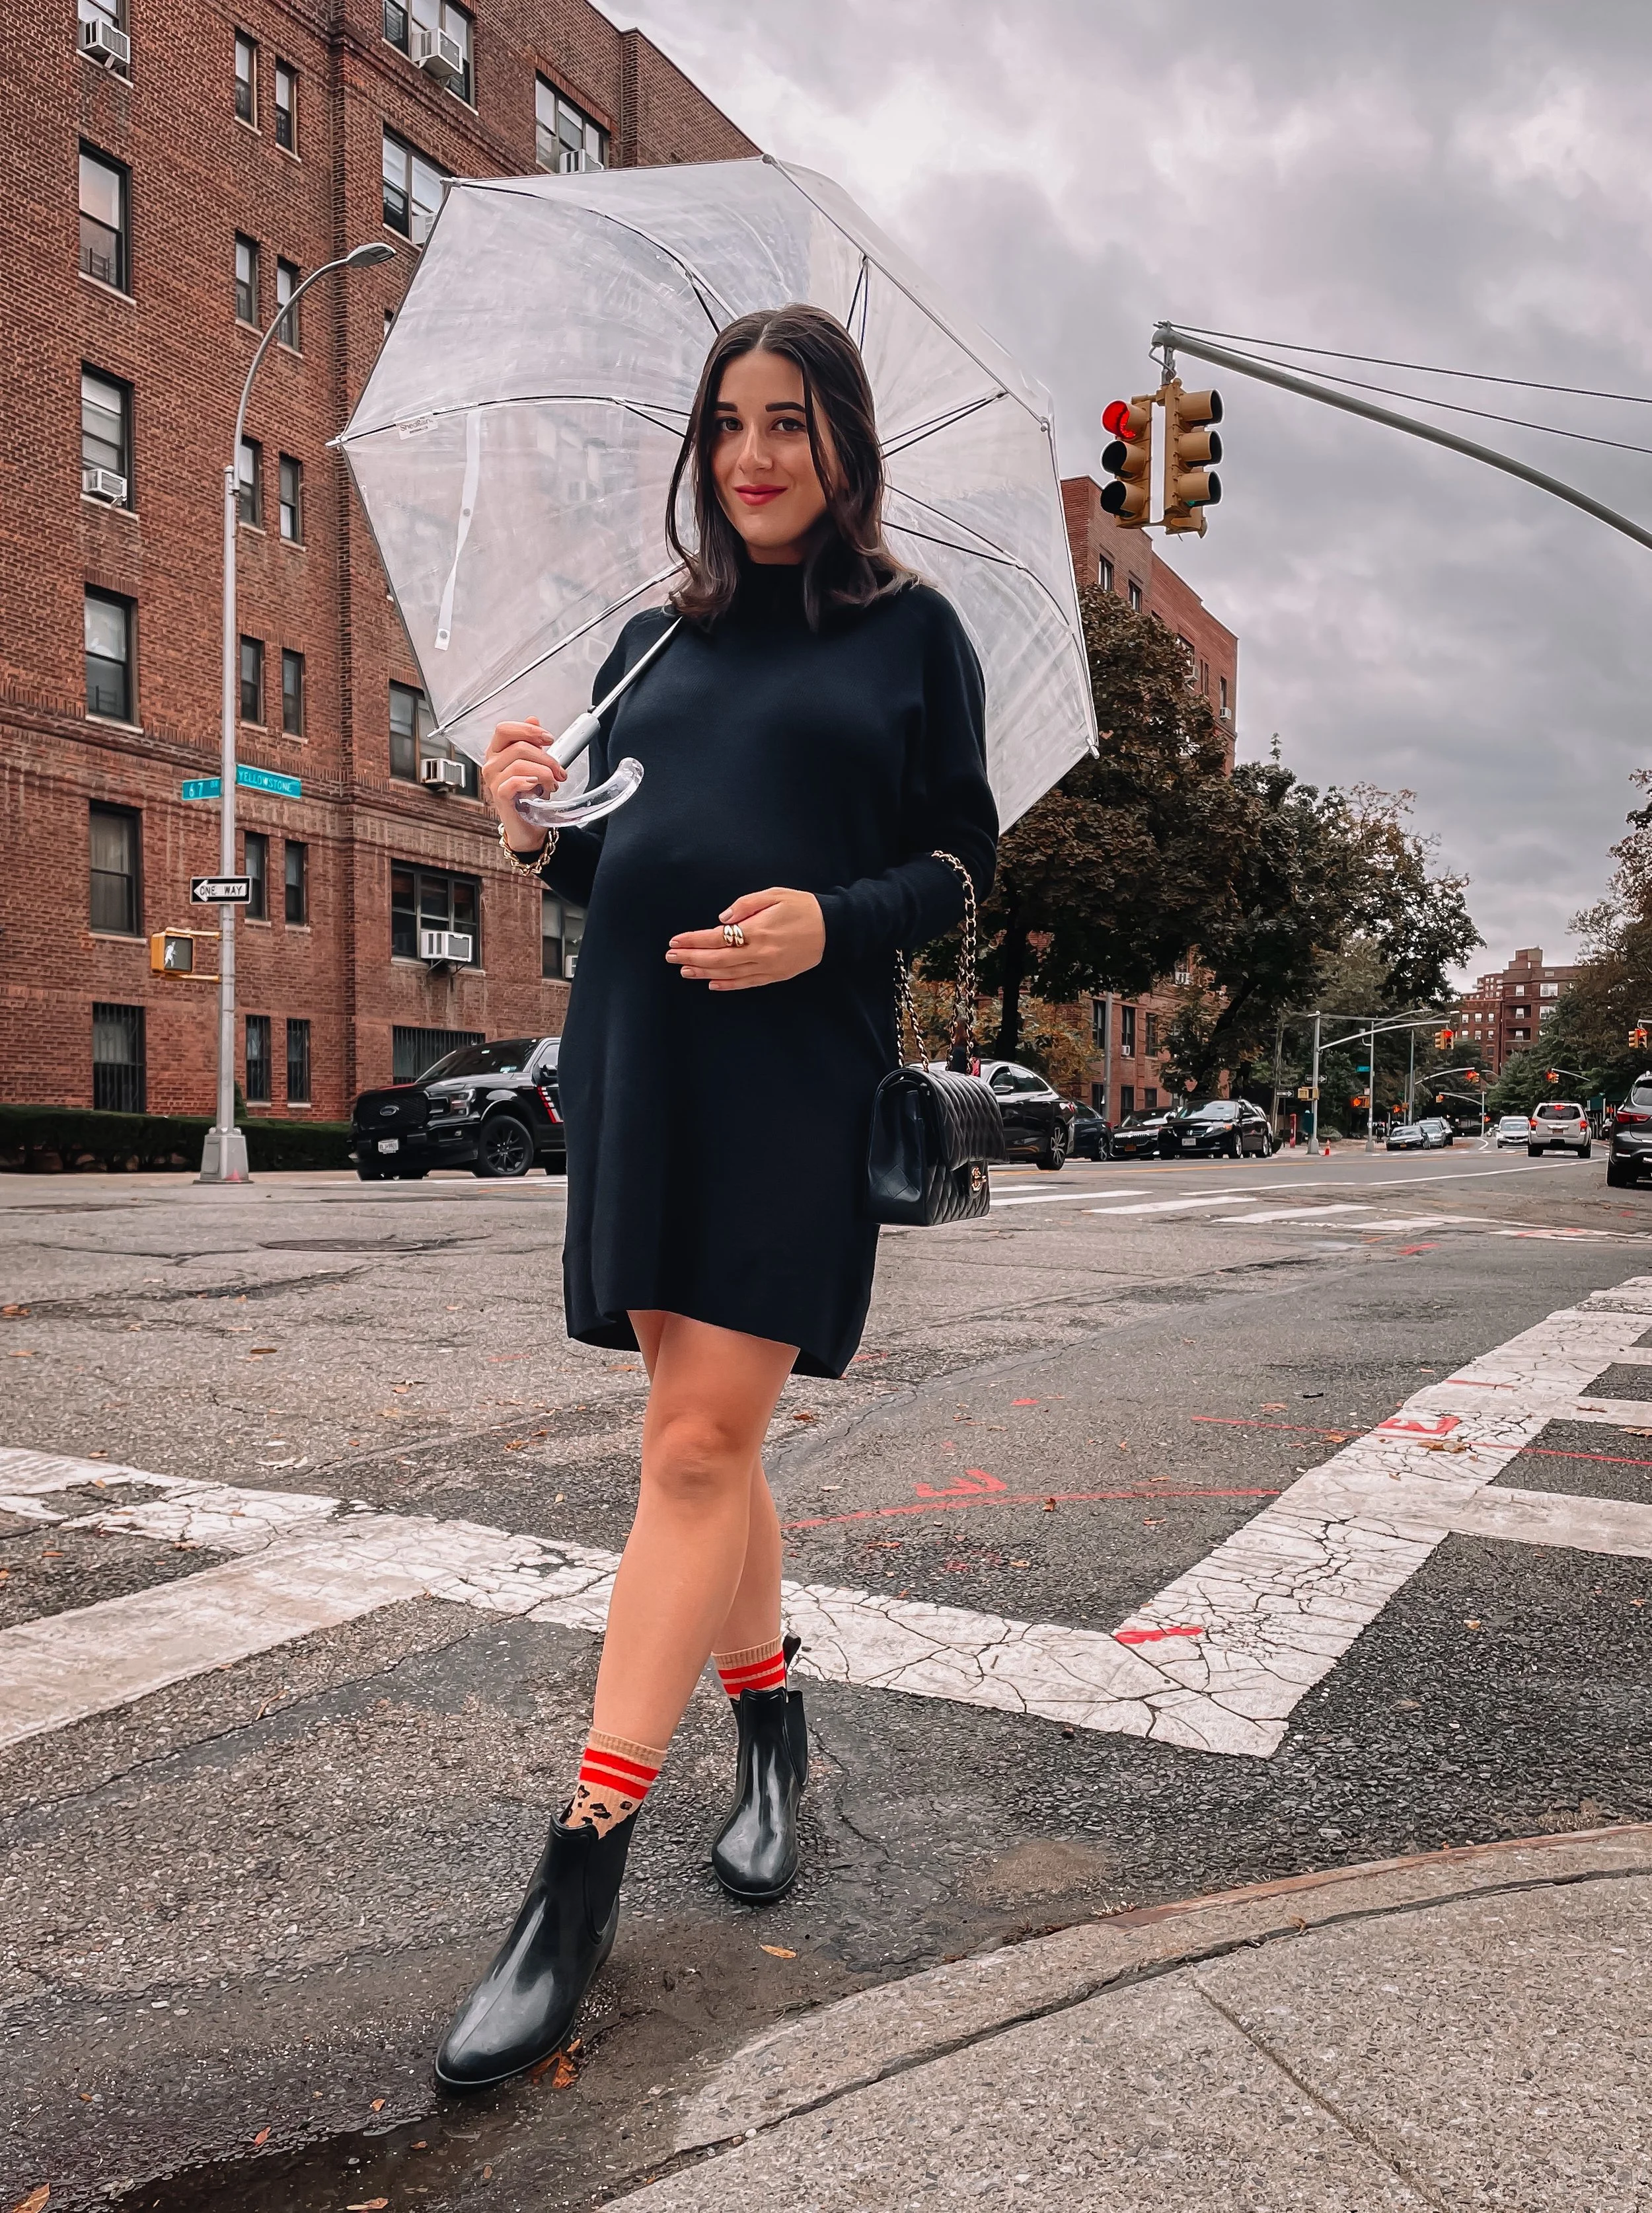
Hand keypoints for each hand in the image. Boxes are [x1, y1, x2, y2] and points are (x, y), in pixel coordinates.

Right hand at [483, 718, 566, 851]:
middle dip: (546, 758)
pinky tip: (539, 788)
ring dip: (544, 773)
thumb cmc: (530, 797)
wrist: (530, 826)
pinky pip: (514, 782)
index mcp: (497, 752)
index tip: (549, 739)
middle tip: (559, 771)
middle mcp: (492, 765)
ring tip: (553, 784)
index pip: (505, 729)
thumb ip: (532, 742)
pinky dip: (531, 782)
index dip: (528, 730)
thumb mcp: (536, 765)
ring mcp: (493, 781)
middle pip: (518, 747)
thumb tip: (533, 719)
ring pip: (520, 764)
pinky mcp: (499, 796)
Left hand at [667, 888, 825, 990]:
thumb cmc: (803, 907)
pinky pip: (747, 983)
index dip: (693, 940)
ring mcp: (768, 967)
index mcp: (758, 930)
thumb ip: (746, 905)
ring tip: (684, 971)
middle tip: (670, 957)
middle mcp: (760, 952)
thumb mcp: (775, 894)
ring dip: (704, 972)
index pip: (716, 938)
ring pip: (729, 974)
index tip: (675, 941)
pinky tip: (712, 984)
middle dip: (691, 957)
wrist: (834, 928)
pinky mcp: (775, 975)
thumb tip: (723, 919)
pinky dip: (728, 985)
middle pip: (717, 958)